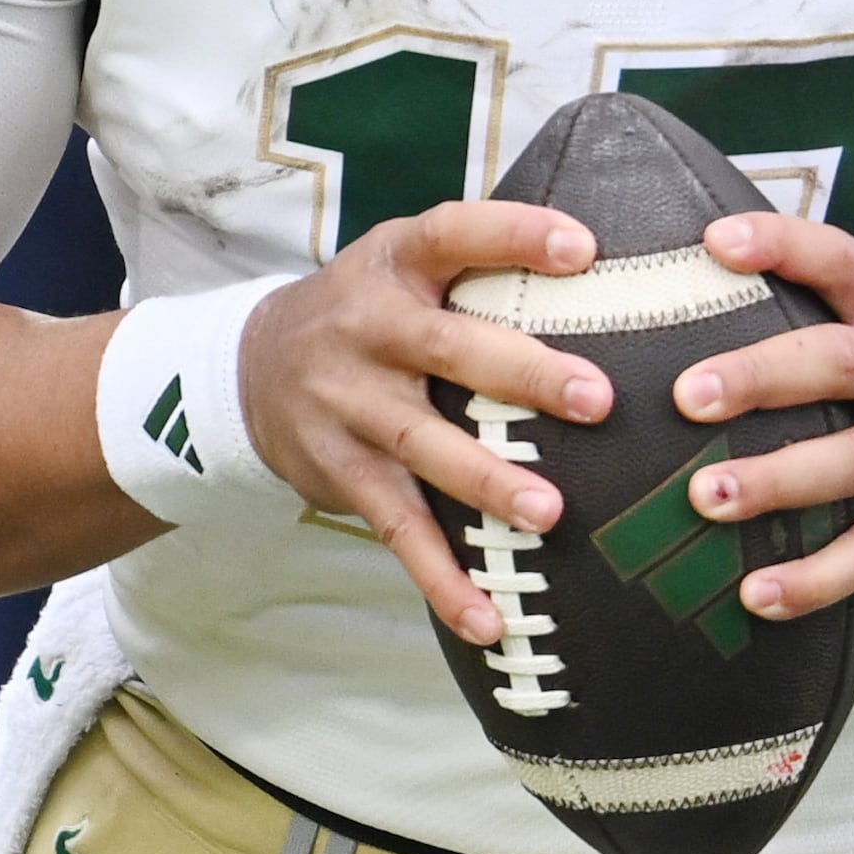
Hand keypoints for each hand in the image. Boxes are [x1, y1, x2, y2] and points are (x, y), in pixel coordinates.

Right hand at [238, 202, 616, 645]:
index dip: (514, 235)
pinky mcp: (343, 472)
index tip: (584, 248)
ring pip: (423, 445)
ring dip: (487, 482)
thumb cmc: (368, 308)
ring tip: (549, 513)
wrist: (251, 366)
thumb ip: (479, 260)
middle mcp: (368, 328)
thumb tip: (602, 258)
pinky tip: (488, 619)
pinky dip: (442, 579)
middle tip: (597, 400)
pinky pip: (398, 530)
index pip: (454, 233)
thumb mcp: (404, 262)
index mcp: (395, 262)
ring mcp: (351, 405)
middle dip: (523, 374)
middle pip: (447, 348)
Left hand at [669, 210, 853, 619]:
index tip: (715, 245)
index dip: (784, 246)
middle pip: (843, 362)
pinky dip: (813, 577)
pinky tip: (757, 595)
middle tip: (687, 397)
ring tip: (706, 498)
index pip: (844, 263)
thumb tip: (687, 291)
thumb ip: (816, 318)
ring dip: (776, 480)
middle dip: (761, 377)